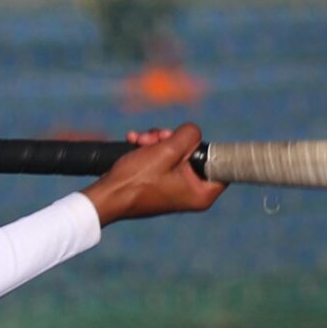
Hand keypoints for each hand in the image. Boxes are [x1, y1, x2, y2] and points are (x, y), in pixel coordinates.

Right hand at [80, 123, 223, 225]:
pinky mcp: (162, 183)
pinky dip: (150, 150)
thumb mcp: (166, 150)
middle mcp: (193, 193)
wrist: (106, 195)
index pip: (220, 162)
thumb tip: (192, 132)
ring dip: (157, 141)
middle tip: (155, 137)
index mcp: (202, 193)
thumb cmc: (136, 179)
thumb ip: (188, 135)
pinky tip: (135, 142)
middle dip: (171, 139)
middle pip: (193, 153)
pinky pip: (164, 160)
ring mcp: (176, 188)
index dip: (203, 145)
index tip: (187, 140)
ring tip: (139, 140)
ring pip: (176, 152)